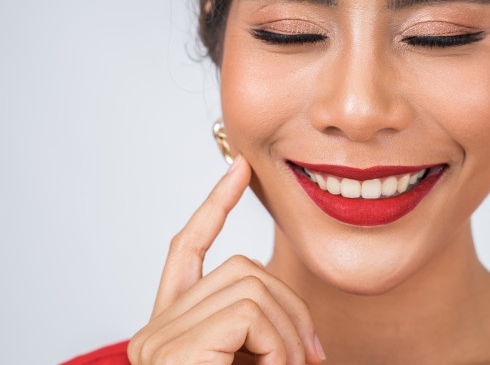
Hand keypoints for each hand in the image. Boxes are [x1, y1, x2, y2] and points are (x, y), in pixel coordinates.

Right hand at [127, 156, 325, 364]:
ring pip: (251, 284)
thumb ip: (260, 327)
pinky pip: (248, 311)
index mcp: (172, 327)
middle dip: (289, 305)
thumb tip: (299, 318)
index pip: (185, 250)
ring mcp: (158, 339)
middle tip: (310, 355)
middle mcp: (154, 330)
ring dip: (289, 329)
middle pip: (240, 268)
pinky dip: (278, 343)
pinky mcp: (174, 350)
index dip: (215, 206)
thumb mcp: (256, 358)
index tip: (240, 168)